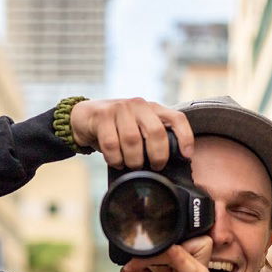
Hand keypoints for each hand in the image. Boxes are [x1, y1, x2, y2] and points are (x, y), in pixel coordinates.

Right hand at [69, 98, 193, 169]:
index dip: (185, 137)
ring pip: (132, 140)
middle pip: (156, 132)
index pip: (176, 118)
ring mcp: (120, 108)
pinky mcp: (102, 116)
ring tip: (130, 165)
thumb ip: (152, 140)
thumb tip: (169, 165)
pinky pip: (111, 144)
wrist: (84, 117)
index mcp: (153, 109)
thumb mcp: (138, 130)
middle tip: (154, 167)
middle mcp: (139, 105)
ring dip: (132, 160)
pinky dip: (115, 159)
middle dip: (157, 155)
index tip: (186, 156)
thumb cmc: (116, 129)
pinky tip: (115, 161)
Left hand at [121, 236, 219, 271]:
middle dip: (160, 241)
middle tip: (136, 252)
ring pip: (186, 246)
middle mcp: (196, 269)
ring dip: (158, 250)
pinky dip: (171, 258)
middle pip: (186, 237)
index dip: (159, 239)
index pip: (179, 240)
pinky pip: (188, 267)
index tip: (134, 247)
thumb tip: (126, 262)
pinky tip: (146, 261)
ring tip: (136, 262)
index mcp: (187, 268)